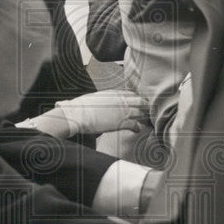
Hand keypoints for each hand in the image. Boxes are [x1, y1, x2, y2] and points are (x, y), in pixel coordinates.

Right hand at [17, 90, 148, 137]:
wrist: (75, 115)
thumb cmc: (78, 108)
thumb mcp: (90, 99)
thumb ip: (96, 100)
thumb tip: (80, 103)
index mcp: (113, 93)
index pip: (131, 93)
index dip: (136, 99)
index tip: (138, 104)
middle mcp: (120, 100)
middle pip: (140, 101)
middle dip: (145, 107)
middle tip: (148, 113)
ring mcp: (122, 110)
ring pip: (141, 112)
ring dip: (145, 118)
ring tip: (146, 122)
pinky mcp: (121, 122)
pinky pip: (136, 125)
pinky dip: (138, 128)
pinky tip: (137, 130)